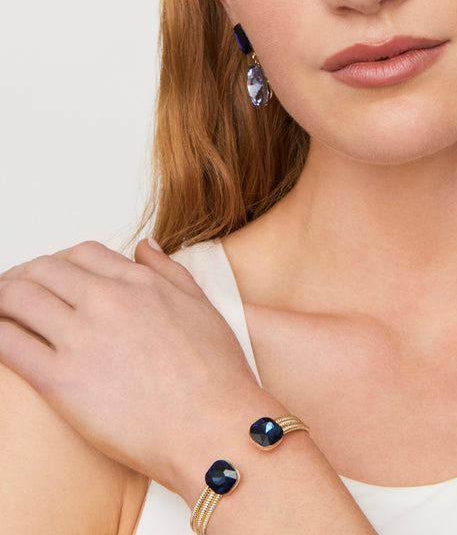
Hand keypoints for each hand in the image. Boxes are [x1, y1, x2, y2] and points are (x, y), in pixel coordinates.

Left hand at [0, 240, 266, 490]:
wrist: (212, 426)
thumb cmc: (216, 374)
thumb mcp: (201, 306)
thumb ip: (169, 271)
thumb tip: (145, 246)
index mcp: (139, 282)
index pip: (81, 254)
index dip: (59, 263)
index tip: (51, 279)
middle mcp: (107, 300)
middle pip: (43, 270)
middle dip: (22, 278)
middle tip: (13, 294)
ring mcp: (82, 338)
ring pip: (18, 298)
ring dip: (1, 300)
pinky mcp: (60, 381)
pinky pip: (9, 344)